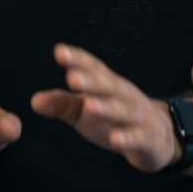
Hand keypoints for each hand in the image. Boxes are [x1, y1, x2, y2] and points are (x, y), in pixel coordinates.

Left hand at [31, 44, 177, 172]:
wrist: (158, 135)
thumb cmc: (115, 117)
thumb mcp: (85, 110)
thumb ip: (62, 104)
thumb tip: (34, 101)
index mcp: (107, 84)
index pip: (92, 67)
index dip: (77, 59)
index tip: (59, 52)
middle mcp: (123, 95)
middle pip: (107, 85)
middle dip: (90, 81)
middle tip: (72, 77)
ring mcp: (137, 115)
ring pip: (122, 109)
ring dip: (106, 107)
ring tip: (89, 105)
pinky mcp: (147, 137)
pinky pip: (137, 137)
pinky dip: (127, 138)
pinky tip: (115, 139)